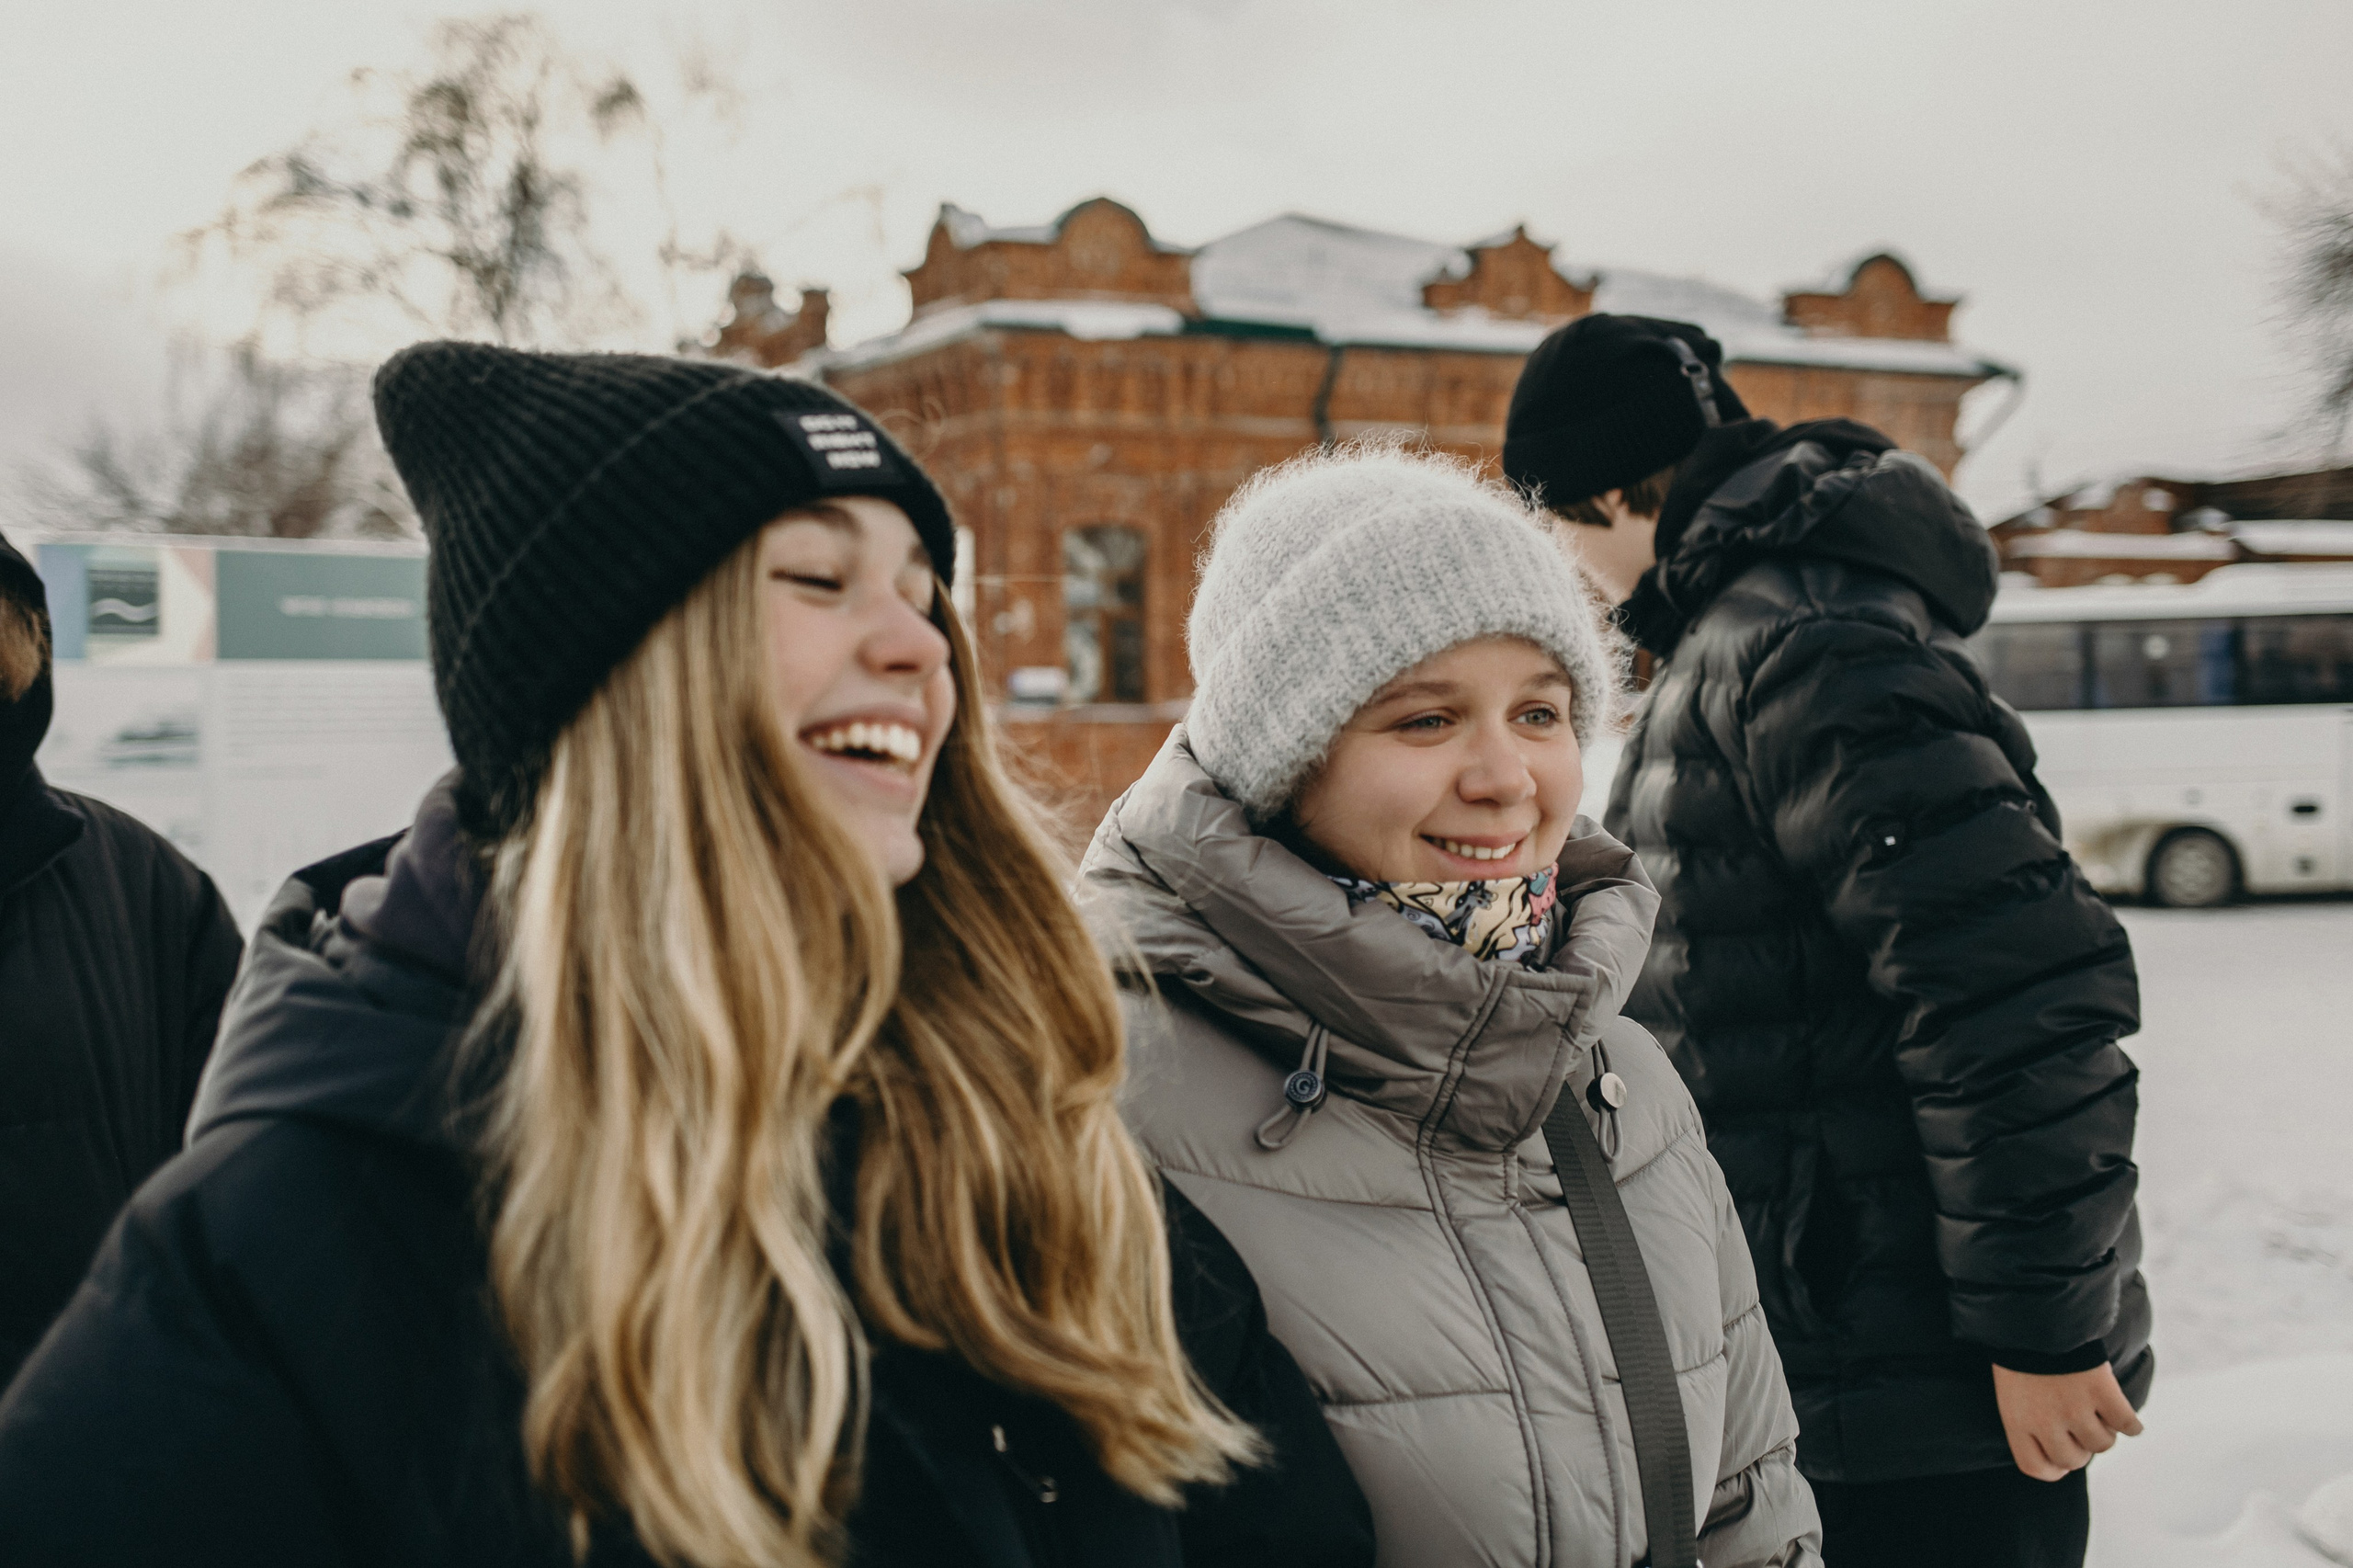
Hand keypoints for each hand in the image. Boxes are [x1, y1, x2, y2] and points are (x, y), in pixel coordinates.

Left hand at [1991, 1363, 2143, 1480]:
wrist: (2034, 1312)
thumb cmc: (2019, 1349)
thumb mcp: (2011, 1389)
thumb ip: (2028, 1420)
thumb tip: (2058, 1455)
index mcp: (2017, 1421)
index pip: (2036, 1468)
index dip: (2053, 1467)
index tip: (2061, 1458)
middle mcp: (2046, 1421)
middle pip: (2074, 1460)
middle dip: (2080, 1448)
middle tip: (2081, 1428)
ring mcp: (2075, 1408)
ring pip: (2103, 1443)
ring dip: (2104, 1431)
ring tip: (2097, 1412)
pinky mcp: (2101, 1391)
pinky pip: (2127, 1425)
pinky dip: (2131, 1424)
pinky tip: (2126, 1418)